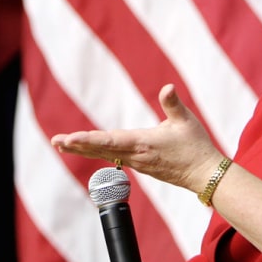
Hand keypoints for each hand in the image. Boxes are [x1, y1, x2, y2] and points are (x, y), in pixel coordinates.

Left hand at [51, 84, 222, 192]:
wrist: (205, 174)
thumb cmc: (196, 146)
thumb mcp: (186, 121)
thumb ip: (173, 103)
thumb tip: (168, 87)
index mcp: (144, 143)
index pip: (110, 141)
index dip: (88, 139)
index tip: (70, 138)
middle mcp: (136, 155)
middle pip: (101, 150)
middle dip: (77, 145)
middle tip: (56, 142)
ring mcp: (137, 163)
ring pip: (105, 155)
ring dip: (83, 150)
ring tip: (62, 145)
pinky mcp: (141, 166)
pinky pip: (113, 158)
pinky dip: (97, 152)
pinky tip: (88, 150)